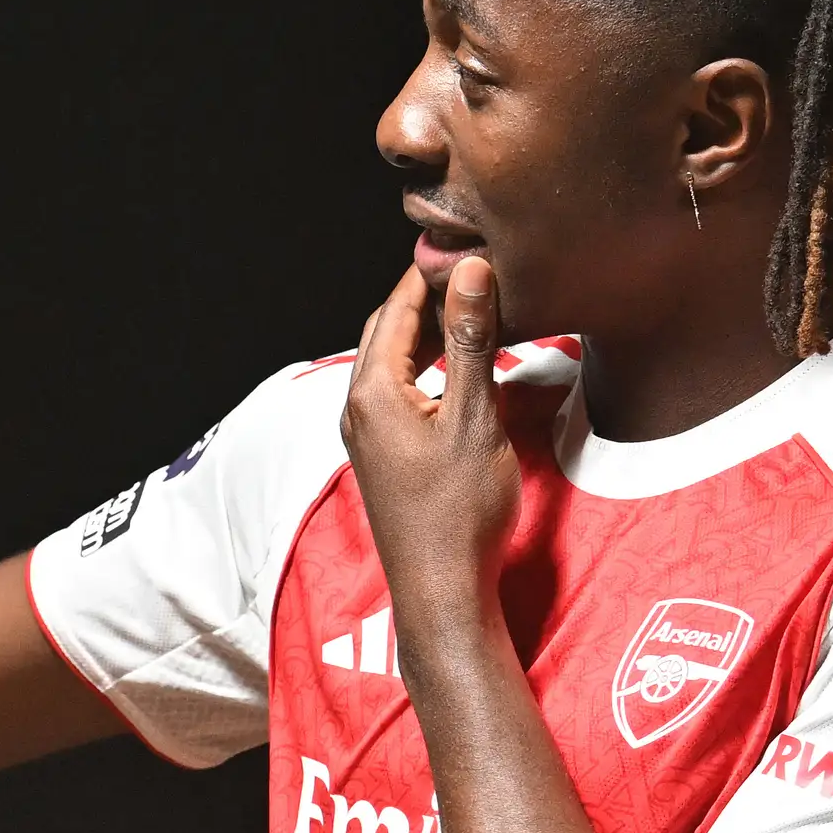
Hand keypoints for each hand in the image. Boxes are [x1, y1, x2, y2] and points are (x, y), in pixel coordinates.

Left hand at [340, 255, 518, 618]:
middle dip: (425, 297)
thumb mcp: (474, 418)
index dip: (429, 272)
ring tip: (474, 311)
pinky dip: (428, 369)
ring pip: (393, 362)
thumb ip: (472, 342)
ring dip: (429, 334)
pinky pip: (400, 392)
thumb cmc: (459, 511)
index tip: (465, 242)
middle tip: (470, 270)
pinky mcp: (383, 456)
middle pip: (387, 331)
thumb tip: (470, 271)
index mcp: (372, 392)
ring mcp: (367, 435)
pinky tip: (462, 370)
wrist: (441, 590)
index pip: (397, 309)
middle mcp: (358, 409)